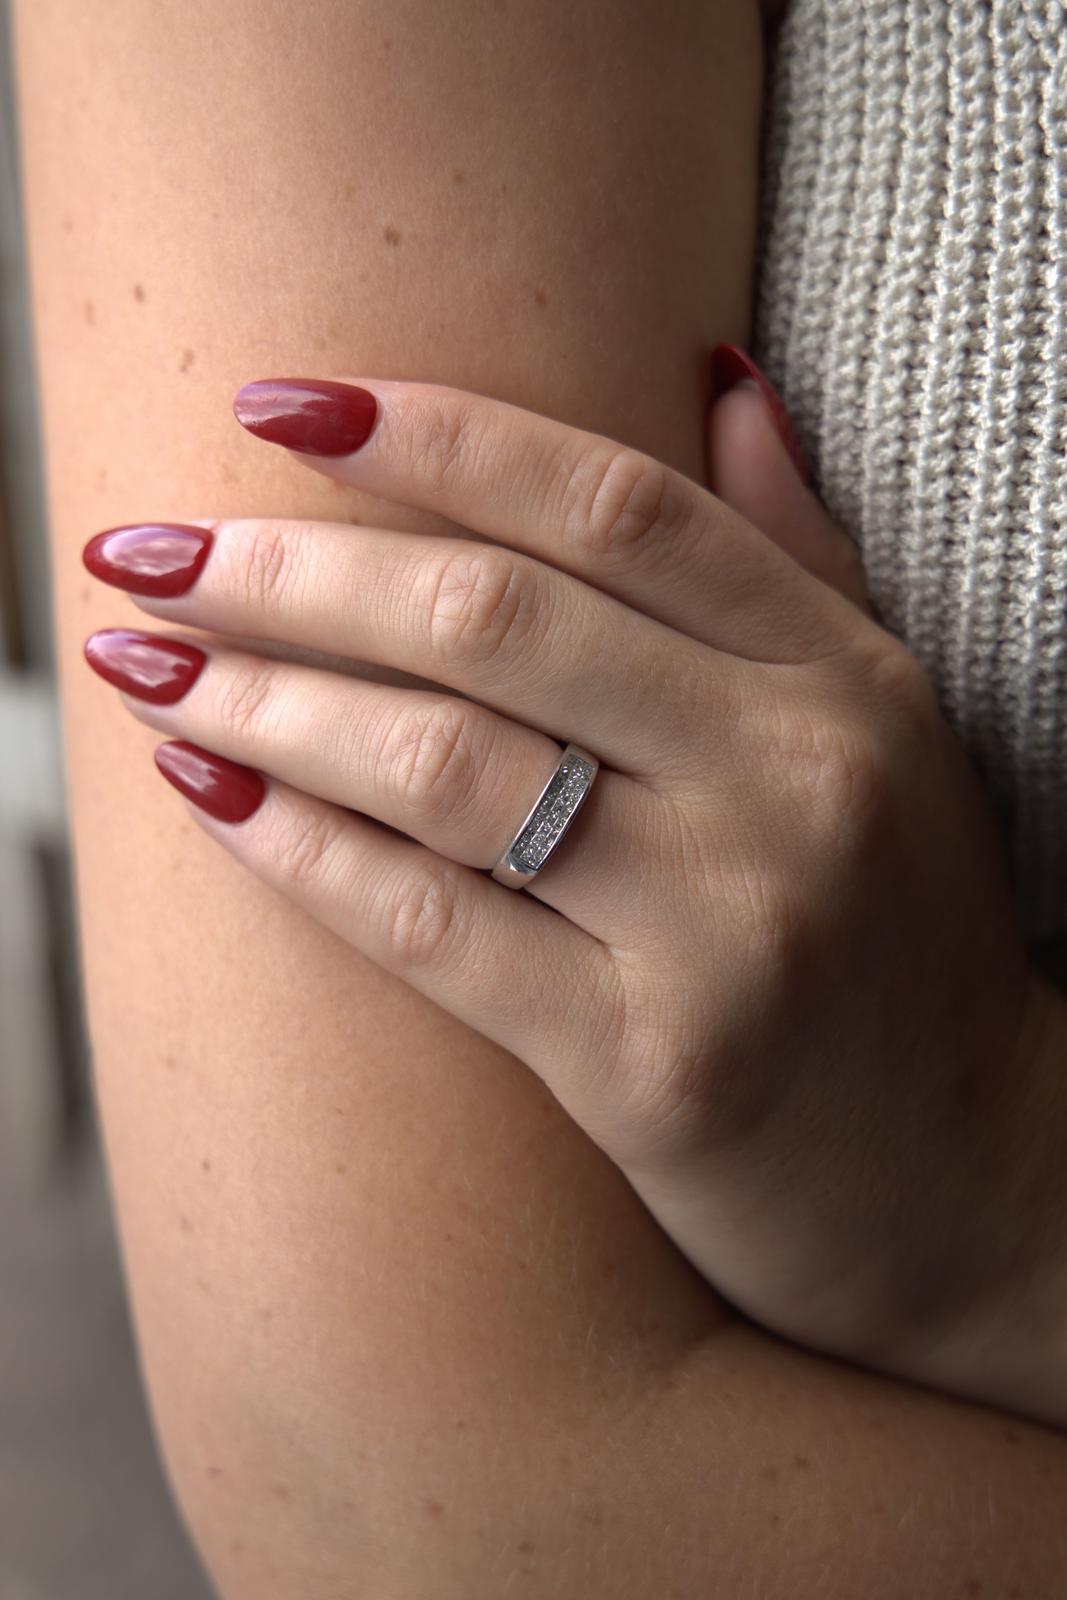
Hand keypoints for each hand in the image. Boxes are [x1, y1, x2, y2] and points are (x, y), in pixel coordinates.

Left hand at [80, 365, 1059, 1421]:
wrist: (969, 1171)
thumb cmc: (897, 931)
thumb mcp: (882, 724)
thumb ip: (795, 551)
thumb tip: (712, 376)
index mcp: (838, 675)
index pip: (612, 505)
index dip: (432, 434)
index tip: (275, 400)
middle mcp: (793, 778)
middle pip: (494, 619)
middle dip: (288, 568)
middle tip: (142, 543)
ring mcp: (729, 926)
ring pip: (442, 765)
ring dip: (260, 701)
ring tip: (139, 665)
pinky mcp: (656, 1068)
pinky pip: (436, 929)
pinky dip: (300, 853)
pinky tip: (202, 797)